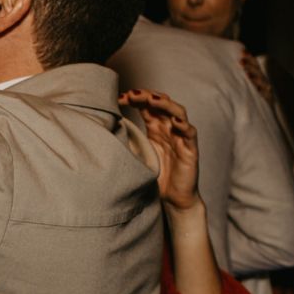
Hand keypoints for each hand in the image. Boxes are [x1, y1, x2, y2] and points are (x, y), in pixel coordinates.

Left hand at [120, 89, 202, 210]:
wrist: (173, 199)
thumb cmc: (156, 177)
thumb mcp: (138, 155)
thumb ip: (128, 142)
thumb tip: (103, 132)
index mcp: (155, 128)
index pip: (146, 106)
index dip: (135, 98)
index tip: (118, 98)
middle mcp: (169, 128)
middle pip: (161, 104)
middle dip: (147, 96)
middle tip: (132, 94)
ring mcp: (181, 137)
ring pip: (178, 112)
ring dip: (165, 104)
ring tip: (152, 100)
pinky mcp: (190, 149)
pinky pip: (190, 133)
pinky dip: (184, 125)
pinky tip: (175, 121)